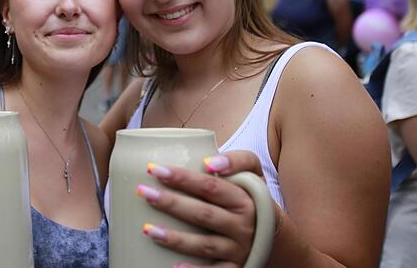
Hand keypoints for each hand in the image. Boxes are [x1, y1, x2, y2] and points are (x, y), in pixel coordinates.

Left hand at [138, 151, 268, 265]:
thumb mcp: (252, 174)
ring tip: (148, 229)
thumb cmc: (249, 197)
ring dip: (175, 238)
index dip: (182, 177)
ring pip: (205, 245)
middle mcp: (243, 225)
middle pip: (203, 214)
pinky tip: (173, 267)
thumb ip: (236, 160)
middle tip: (143, 192)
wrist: (273, 233)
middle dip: (171, 203)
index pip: (210, 186)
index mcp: (244, 199)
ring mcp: (239, 249)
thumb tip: (208, 162)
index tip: (155, 170)